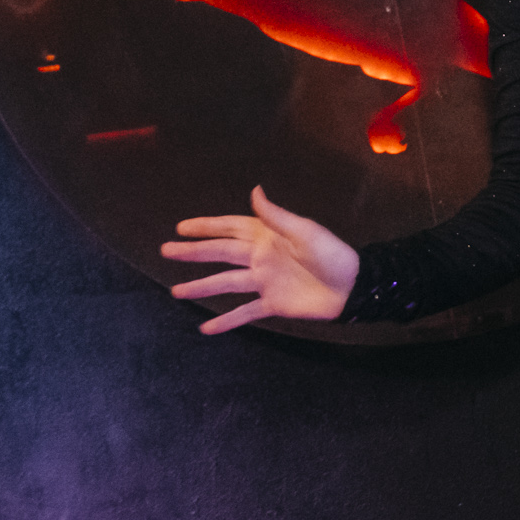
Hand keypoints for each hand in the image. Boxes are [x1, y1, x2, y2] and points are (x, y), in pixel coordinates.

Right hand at [161, 185, 360, 333]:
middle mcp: (260, 257)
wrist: (353, 286)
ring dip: (201, 286)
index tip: (182, 227)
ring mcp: (264, 282)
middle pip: (220, 254)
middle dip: (193, 252)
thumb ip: (275, 216)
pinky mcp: (272, 304)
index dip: (206, 227)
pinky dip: (226, 321)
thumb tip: (254, 190)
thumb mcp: (304, 230)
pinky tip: (205, 328)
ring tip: (176, 291)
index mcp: (267, 236)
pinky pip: (244, 313)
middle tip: (166, 251)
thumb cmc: (331, 253)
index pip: (229, 228)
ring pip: (225, 284)